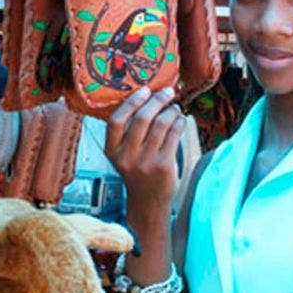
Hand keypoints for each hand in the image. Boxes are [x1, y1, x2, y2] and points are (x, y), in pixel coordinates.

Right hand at [105, 86, 185, 216]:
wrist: (148, 202)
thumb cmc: (138, 172)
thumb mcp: (124, 155)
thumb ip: (129, 133)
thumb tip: (148, 99)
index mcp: (112, 150)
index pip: (116, 120)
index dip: (131, 102)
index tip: (144, 90)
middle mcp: (127, 156)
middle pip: (142, 118)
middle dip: (157, 100)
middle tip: (167, 92)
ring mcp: (145, 161)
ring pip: (161, 124)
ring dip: (171, 111)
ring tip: (175, 108)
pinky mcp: (163, 165)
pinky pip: (174, 135)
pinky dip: (179, 123)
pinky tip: (180, 120)